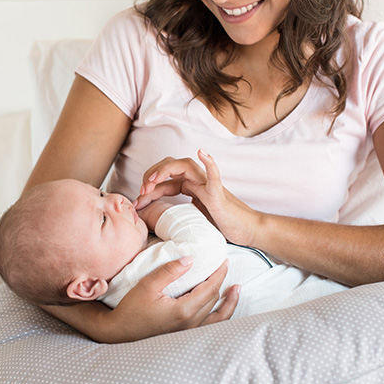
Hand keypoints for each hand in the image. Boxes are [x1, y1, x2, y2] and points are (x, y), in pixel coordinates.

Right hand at [106, 257, 239, 342]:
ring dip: (228, 300)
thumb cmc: (131, 308)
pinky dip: (222, 314)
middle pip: (214, 298)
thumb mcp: (147, 285)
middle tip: (222, 264)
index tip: (222, 259)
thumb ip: (169, 271)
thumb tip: (190, 258)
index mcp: (184, 310)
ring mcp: (190, 331)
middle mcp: (191, 323)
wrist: (121, 331)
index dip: (218, 273)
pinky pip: (211, 325)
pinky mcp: (185, 334)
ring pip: (218, 314)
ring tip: (236, 288)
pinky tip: (224, 307)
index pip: (210, 288)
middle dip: (221, 280)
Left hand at [135, 149, 258, 246]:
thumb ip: (175, 214)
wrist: (246, 231)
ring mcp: (208, 185)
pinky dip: (209, 163)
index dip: (147, 189)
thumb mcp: (191, 219)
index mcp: (190, 187)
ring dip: (166, 169)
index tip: (136, 204)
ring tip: (153, 181)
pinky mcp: (219, 194)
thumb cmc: (220, 225)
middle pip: (170, 167)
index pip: (163, 180)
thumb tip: (151, 218)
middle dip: (151, 176)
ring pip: (185, 165)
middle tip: (141, 193)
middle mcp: (198, 181)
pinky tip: (202, 152)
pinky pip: (214, 175)